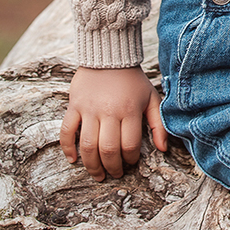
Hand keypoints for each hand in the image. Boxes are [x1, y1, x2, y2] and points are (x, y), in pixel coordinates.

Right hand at [60, 66, 168, 180]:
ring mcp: (89, 109)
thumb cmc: (132, 80)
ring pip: (87, 145)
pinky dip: (67, 148)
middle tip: (115, 174)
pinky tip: (73, 160)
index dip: (131, 159)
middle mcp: (108, 111)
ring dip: (92, 165)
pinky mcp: (74, 106)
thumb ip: (158, 124)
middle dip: (112, 167)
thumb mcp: (151, 98)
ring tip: (98, 174)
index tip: (131, 162)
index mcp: (129, 110)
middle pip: (108, 149)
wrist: (108, 55)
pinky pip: (67, 131)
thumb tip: (163, 149)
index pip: (129, 144)